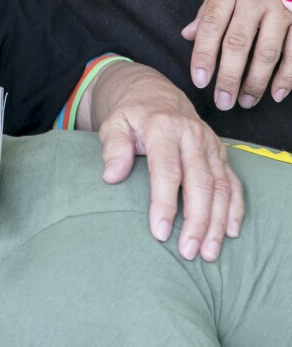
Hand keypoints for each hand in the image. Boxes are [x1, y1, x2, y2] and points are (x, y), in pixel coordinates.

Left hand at [94, 65, 243, 261]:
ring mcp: (210, 145)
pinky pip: (233, 183)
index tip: (160, 233)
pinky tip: (231, 232)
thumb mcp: (114, 123)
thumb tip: (112, 176)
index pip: (167, 170)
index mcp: (164, 127)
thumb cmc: (132, 115)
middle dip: (196, 220)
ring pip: (221, 187)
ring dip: (217, 222)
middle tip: (189, 252)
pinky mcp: (221, 154)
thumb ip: (113, 147)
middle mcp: (192, 136)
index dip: (164, 203)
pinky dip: (235, 208)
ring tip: (209, 252)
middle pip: (200, 183)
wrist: (156, 94)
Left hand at [182, 0, 291, 108]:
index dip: (203, 54)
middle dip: (229, 76)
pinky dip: (288, 75)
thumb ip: (208, 8)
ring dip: (256, 81)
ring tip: (245, 101)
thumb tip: (187, 35)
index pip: (211, 24)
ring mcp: (281, 7)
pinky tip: (278, 92)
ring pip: (268, 51)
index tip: (199, 79)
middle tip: (222, 101)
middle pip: (238, 42)